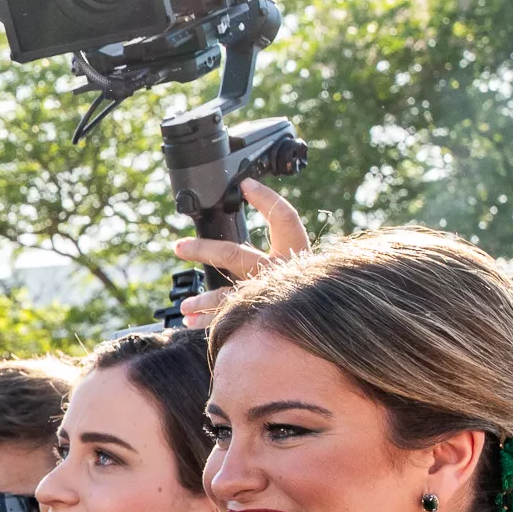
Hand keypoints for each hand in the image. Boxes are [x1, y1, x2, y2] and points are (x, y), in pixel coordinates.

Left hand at [173, 178, 308, 326]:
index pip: (284, 217)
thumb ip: (281, 253)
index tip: (246, 184)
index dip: (266, 198)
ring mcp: (270, 296)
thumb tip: (252, 233)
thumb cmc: (313, 292)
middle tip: (178, 247)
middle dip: (204, 249)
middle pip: (235, 254)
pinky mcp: (261, 318)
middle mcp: (283, 272)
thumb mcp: (302, 267)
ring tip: (184, 305)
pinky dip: (205, 321)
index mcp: (296, 253)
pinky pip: (228, 320)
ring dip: (202, 299)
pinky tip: (189, 320)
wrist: (334, 327)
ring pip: (227, 295)